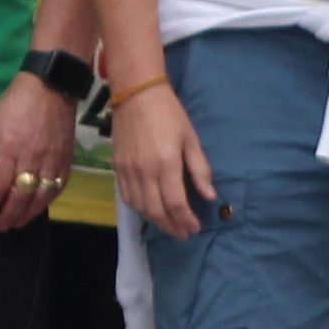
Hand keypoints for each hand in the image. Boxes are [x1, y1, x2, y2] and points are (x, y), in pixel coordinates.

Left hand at [0, 71, 76, 233]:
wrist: (52, 85)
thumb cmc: (16, 102)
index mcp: (9, 147)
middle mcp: (32, 157)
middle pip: (20, 195)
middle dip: (9, 214)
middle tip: (1, 226)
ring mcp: (52, 159)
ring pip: (41, 195)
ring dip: (29, 213)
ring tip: (18, 223)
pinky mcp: (67, 158)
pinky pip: (59, 185)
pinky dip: (49, 199)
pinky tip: (40, 206)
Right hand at [112, 79, 219, 231]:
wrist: (136, 94)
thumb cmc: (170, 114)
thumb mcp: (191, 139)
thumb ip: (200, 169)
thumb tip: (211, 196)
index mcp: (166, 164)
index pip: (175, 203)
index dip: (186, 220)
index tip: (195, 228)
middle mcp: (144, 172)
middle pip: (156, 211)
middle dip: (172, 226)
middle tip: (184, 233)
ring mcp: (128, 171)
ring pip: (140, 207)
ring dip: (156, 221)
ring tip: (170, 226)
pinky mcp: (117, 168)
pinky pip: (127, 197)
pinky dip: (139, 209)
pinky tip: (149, 210)